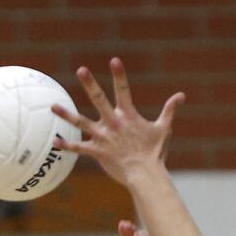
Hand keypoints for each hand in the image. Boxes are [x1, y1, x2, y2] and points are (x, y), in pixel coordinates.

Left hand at [52, 59, 184, 184]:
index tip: (114, 60)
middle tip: (81, 70)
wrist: (145, 175)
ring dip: (67, 114)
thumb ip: (169, 110)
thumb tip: (181, 96)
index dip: (119, 75)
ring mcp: (103, 137)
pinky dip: (67, 146)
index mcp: (128, 116)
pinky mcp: (97, 152)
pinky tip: (55, 141)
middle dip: (90, 84)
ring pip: (81, 122)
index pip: (123, 91)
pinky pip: (79, 148)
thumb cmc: (155, 153)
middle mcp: (113, 123)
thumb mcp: (163, 129)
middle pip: (99, 99)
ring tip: (53, 106)